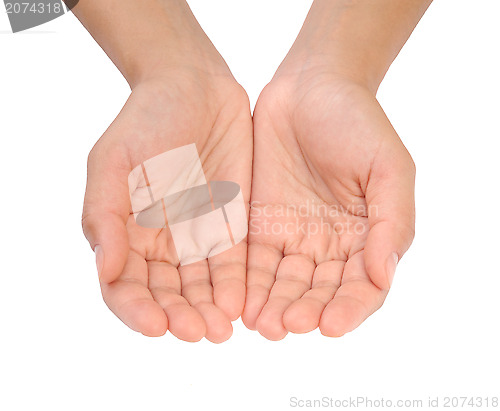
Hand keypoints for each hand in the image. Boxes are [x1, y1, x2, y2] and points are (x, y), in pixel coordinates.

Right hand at [82, 70, 251, 341]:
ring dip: (209, 311)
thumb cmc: (146, 119)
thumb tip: (105, 270)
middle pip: (167, 295)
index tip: (156, 325)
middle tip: (199, 332)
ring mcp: (197, 236)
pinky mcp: (231, 224)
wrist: (194, 88)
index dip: (137, 310)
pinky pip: (232, 264)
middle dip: (180, 317)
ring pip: (200, 288)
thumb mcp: (113, 161)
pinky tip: (241, 304)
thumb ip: (106, 215)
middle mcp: (160, 243)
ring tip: (221, 330)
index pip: (125, 286)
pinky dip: (235, 287)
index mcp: (126, 233)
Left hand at [243, 71, 414, 339]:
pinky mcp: (260, 225)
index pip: (361, 286)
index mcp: (367, 237)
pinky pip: (254, 262)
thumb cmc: (357, 122)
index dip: (349, 308)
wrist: (310, 87)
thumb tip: (383, 276)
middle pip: (318, 291)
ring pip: (284, 284)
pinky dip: (249, 284)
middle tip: (286, 325)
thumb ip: (392, 222)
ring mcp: (293, 237)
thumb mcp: (389, 168)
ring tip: (262, 324)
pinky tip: (240, 302)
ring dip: (274, 306)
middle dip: (304, 311)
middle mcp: (331, 245)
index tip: (331, 325)